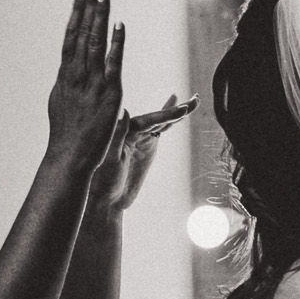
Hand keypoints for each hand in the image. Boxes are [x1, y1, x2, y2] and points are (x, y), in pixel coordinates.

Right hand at [46, 0, 124, 172]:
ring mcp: (92, 82)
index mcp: (65, 75)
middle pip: (82, 32)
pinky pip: (113, 62)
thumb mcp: (61, 102)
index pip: (70, 36)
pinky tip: (119, 24)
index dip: (76, 13)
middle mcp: (76, 74)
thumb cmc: (66, 134)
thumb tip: (66, 71)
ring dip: (100, 16)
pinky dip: (116, 43)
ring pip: (95, 41)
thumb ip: (67, 83)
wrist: (70, 155)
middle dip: (88, 6)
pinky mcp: (109, 93)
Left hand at [91, 93, 195, 214]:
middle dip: (175, 110)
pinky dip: (170, 120)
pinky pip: (160, 130)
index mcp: (122, 132)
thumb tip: (124, 109)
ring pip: (161, 122)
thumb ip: (118, 135)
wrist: (109, 198)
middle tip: (194, 100)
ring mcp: (140, 137)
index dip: (164, 115)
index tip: (180, 110)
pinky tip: (179, 111)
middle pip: (156, 118)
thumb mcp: (110, 159)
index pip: (146, 121)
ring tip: (194, 101)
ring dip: (176, 112)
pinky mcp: (147, 145)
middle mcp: (132, 130)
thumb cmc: (104, 181)